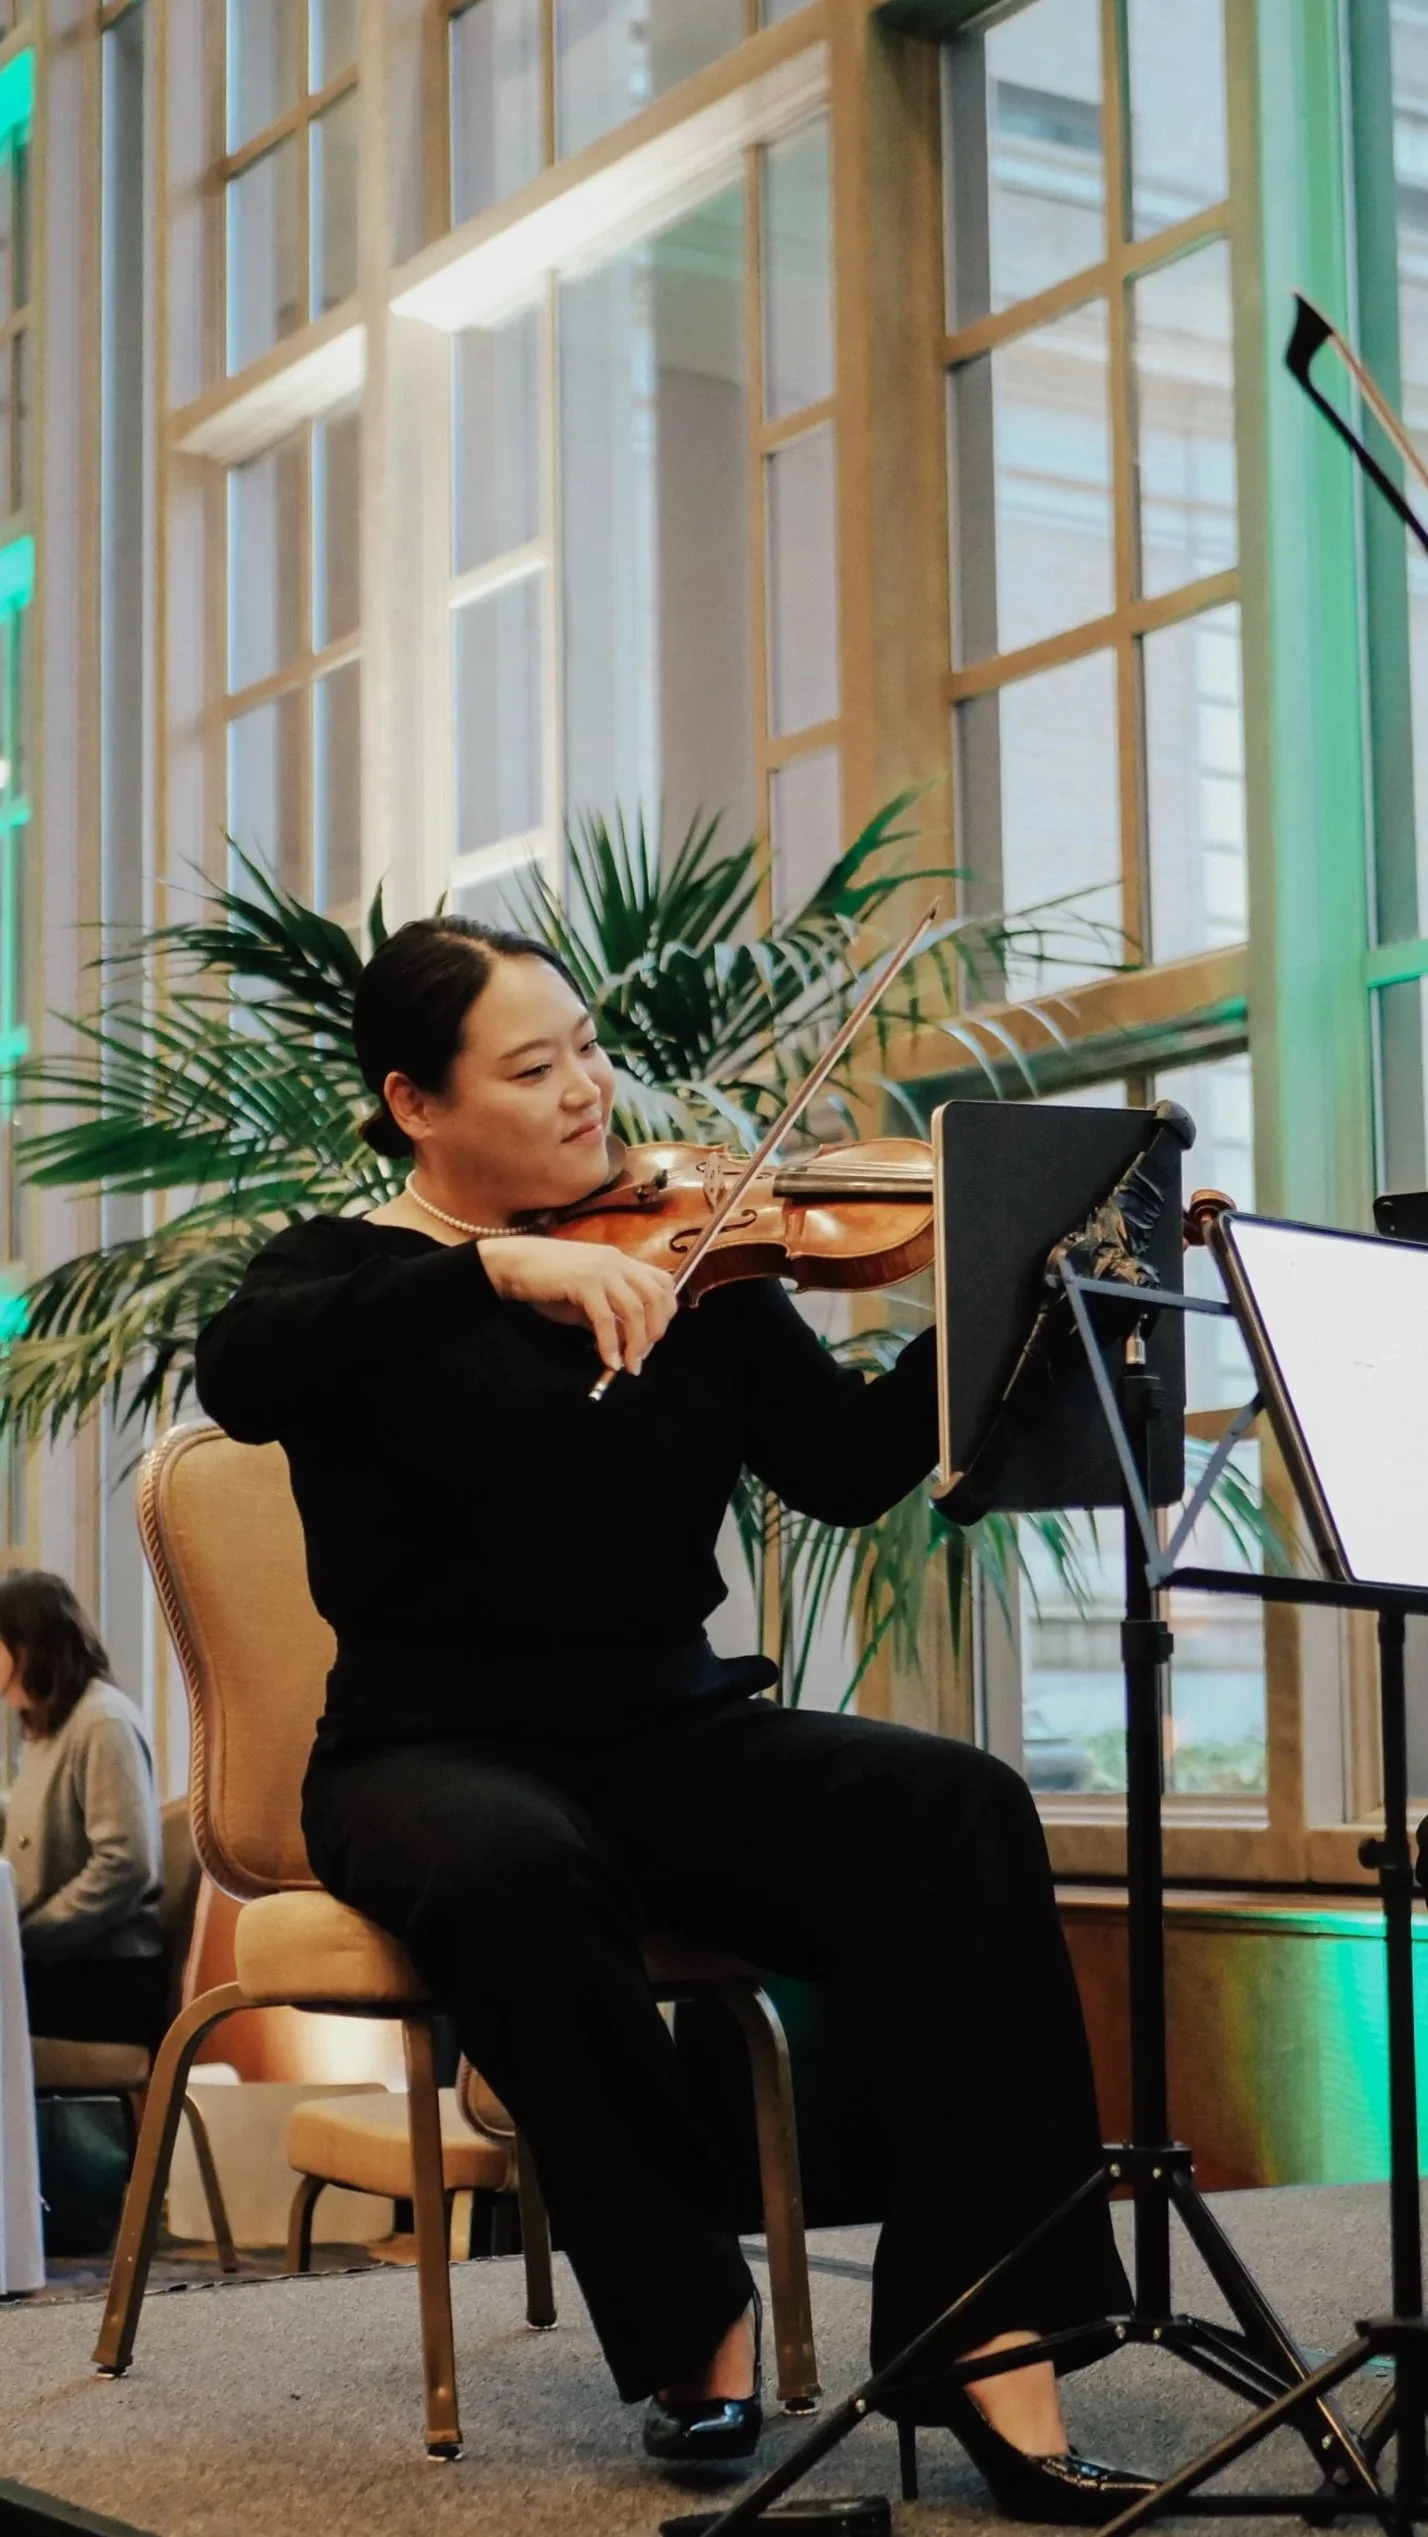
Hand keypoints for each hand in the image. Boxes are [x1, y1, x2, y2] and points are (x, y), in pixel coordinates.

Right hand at [477, 1236, 677, 1375]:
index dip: (665, 1314)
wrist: (515, 1264)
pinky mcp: (584, 1282)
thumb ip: (609, 1315)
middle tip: (640, 1357)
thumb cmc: (549, 1281)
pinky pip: (605, 1319)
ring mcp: (602, 1269)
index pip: (664, 1283)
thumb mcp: (586, 1298)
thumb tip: (628, 1343)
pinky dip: (610, 1344)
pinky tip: (608, 1361)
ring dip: (635, 1344)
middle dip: (654, 1333)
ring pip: (635, 1310)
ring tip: (627, 1366)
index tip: (653, 1339)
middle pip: (656, 1298)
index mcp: (622, 1262)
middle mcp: (618, 1261)